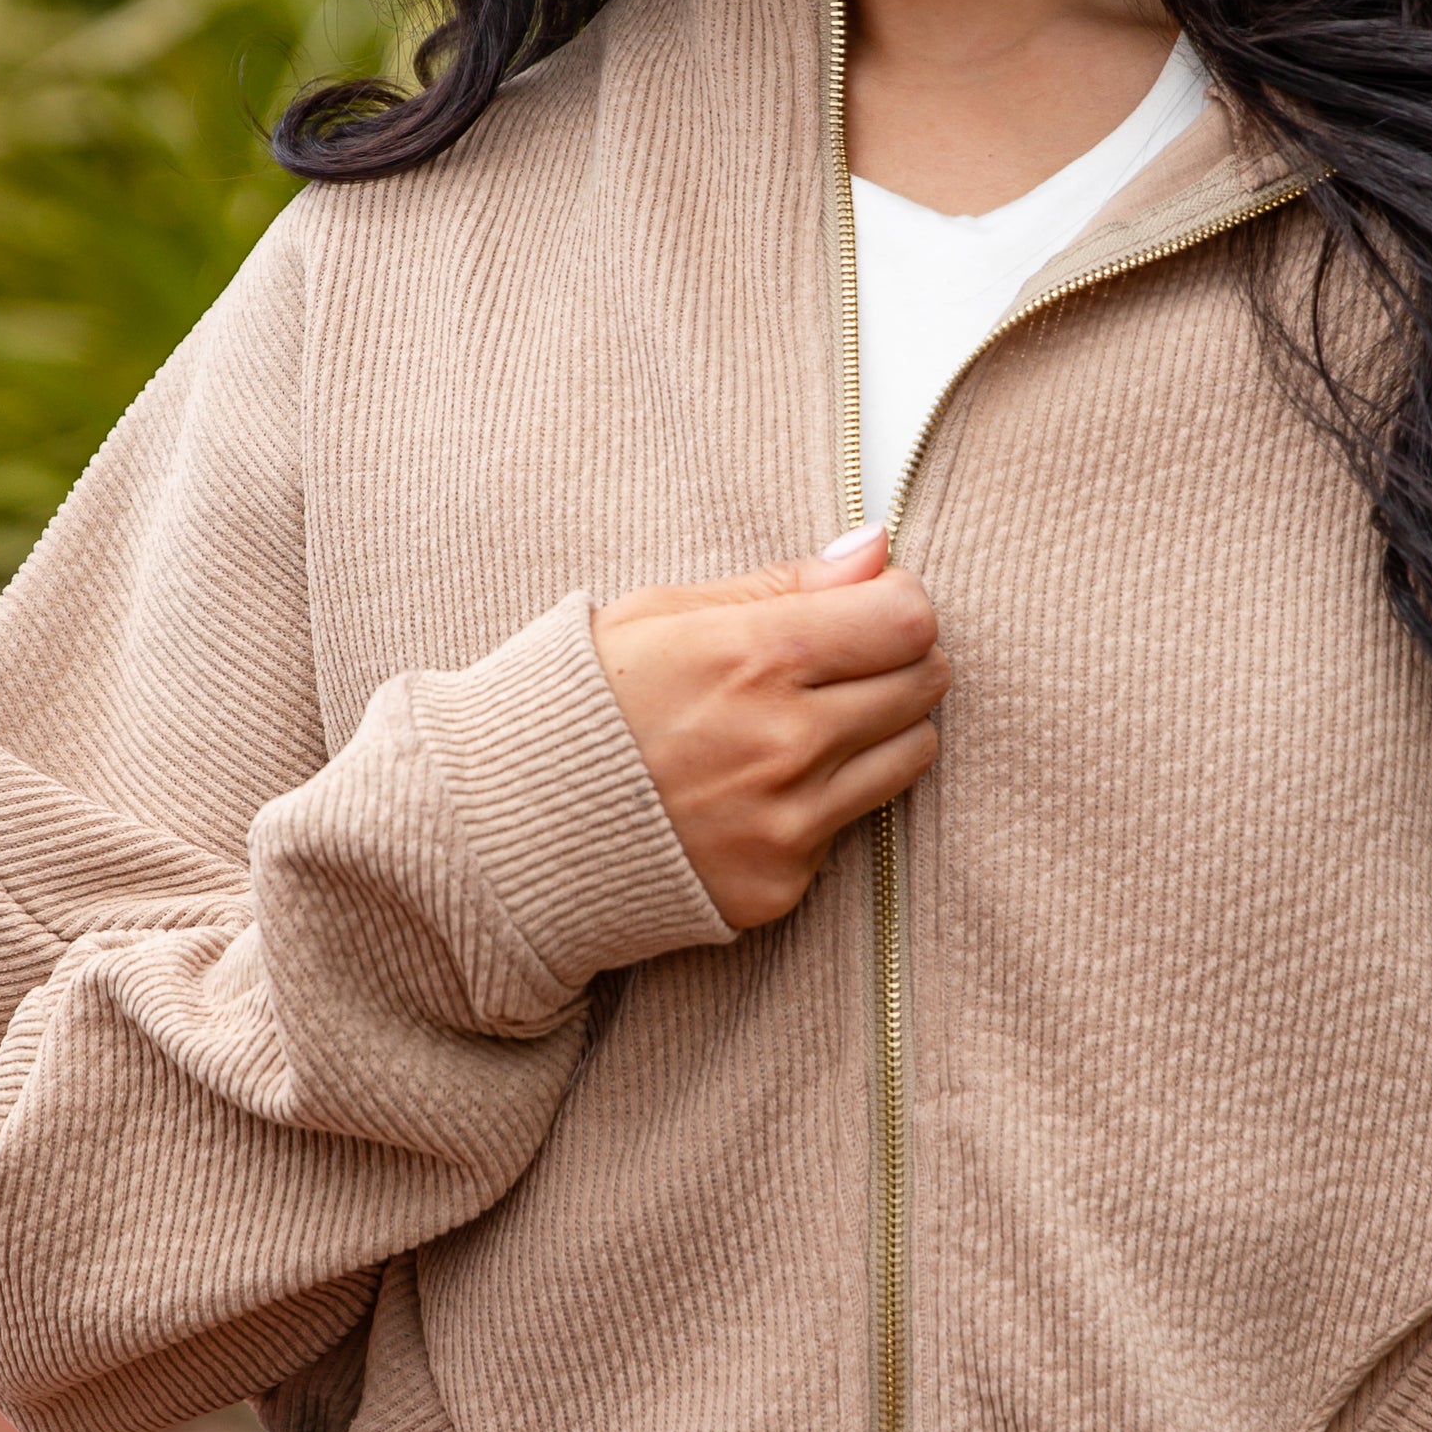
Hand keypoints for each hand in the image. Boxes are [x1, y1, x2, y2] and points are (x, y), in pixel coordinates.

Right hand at [592, 523, 948, 927]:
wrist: (505, 827)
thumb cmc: (582, 703)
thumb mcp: (664, 614)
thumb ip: (781, 584)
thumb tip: (875, 549)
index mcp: (755, 657)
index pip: (908, 618)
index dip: (897, 604)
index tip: (866, 609)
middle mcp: (784, 742)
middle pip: (925, 682)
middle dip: (899, 661)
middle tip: (845, 663)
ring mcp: (786, 821)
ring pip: (912, 755)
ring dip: (884, 730)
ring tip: (812, 722)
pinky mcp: (780, 883)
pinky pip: (854, 825)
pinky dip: (829, 799)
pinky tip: (764, 787)